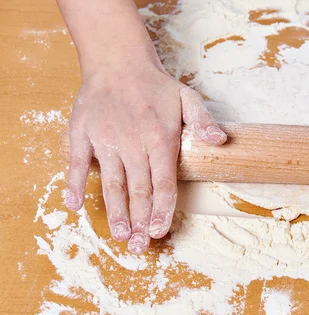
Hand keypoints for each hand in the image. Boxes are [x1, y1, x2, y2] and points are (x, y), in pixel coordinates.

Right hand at [64, 66, 226, 253]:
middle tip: (139, 247)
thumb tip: (221, 141)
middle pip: (138, 190)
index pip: (163, 183)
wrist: (118, 60)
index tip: (159, 232)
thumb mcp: (188, 98)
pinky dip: (73, 185)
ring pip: (111, 183)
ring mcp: (105, 140)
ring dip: (115, 212)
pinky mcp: (82, 134)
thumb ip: (204, 122)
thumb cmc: (156, 85)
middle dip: (139, 221)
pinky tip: (74, 207)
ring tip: (119, 236)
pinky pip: (75, 163)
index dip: (161, 210)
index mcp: (160, 139)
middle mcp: (133, 143)